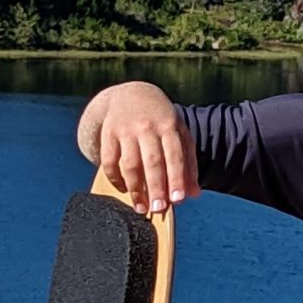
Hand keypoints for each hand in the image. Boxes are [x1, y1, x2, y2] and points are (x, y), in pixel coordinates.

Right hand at [82, 82, 198, 214]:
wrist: (132, 93)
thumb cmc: (161, 120)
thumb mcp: (179, 134)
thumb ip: (188, 163)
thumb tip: (193, 194)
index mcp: (169, 126)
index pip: (175, 156)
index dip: (177, 178)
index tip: (178, 199)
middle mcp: (148, 127)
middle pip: (152, 162)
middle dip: (156, 187)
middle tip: (159, 209)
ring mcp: (126, 129)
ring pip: (130, 164)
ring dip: (135, 189)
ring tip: (141, 208)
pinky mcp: (108, 133)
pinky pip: (109, 160)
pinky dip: (115, 178)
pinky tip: (124, 190)